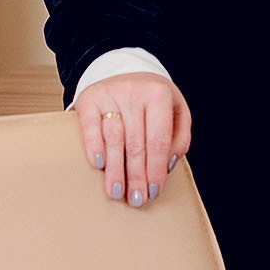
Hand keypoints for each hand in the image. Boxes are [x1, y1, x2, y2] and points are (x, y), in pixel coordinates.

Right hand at [73, 72, 191, 207]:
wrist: (123, 69)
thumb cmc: (152, 99)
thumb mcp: (176, 109)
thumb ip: (180, 136)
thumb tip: (168, 164)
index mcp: (159, 95)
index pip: (159, 140)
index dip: (156, 169)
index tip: (154, 191)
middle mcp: (134, 92)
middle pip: (136, 143)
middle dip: (137, 176)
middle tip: (136, 200)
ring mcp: (110, 94)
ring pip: (114, 138)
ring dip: (115, 169)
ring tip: (117, 192)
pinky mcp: (89, 99)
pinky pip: (90, 126)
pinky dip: (94, 146)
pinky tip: (99, 165)